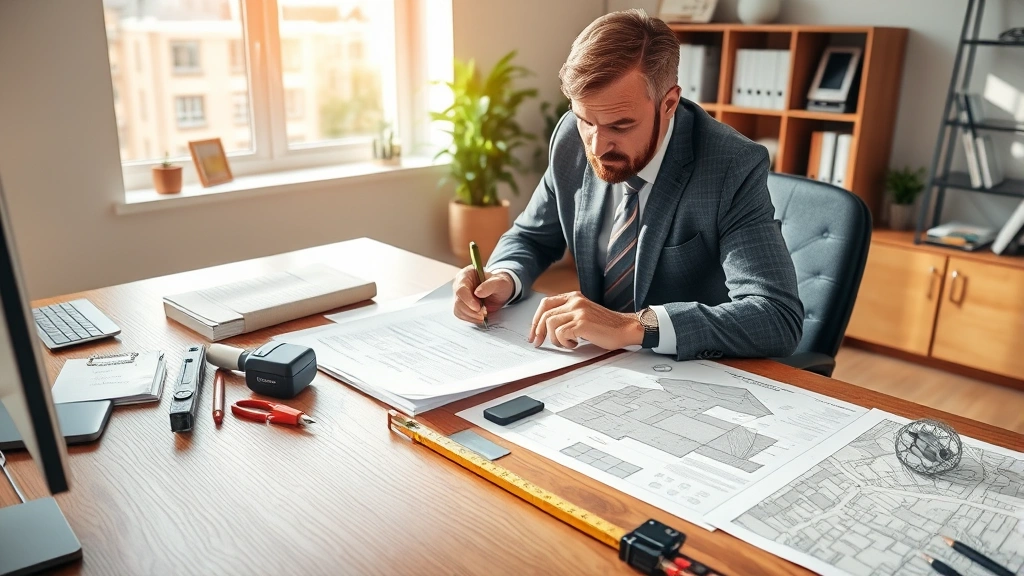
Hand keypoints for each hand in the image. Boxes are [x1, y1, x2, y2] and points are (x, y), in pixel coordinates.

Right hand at [453, 266, 514, 323]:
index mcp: (467, 274)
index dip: (468, 300)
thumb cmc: (499, 283)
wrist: (500, 290)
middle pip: (458, 301)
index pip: (461, 289)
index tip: (477, 307)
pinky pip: (461, 315)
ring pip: (458, 309)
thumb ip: (489, 285)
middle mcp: (460, 285)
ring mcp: (460, 296)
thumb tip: (478, 293)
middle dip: (471, 310)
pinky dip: (471, 318)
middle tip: (483, 313)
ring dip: (471, 315)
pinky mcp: (461, 305)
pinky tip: (480, 317)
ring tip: (483, 315)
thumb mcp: (499, 282)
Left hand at [528, 291, 643, 349]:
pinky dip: (565, 342)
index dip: (535, 320)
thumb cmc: (605, 326)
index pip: (545, 304)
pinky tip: (575, 344)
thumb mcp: (583, 314)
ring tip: (567, 343)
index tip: (533, 333)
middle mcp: (575, 301)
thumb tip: (544, 327)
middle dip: (538, 331)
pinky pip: (561, 334)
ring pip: (551, 325)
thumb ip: (567, 315)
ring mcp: (578, 311)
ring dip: (555, 339)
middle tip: (538, 343)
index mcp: (573, 297)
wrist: (626, 328)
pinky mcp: (582, 323)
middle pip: (545, 315)